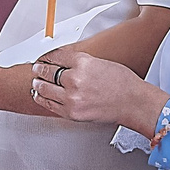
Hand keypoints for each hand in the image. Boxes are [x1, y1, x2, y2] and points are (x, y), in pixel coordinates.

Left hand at [29, 50, 164, 134]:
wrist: (133, 103)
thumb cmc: (122, 83)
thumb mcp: (100, 62)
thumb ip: (79, 62)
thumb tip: (62, 61)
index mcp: (83, 63)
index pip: (55, 56)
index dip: (46, 56)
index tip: (43, 58)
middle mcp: (75, 79)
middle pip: (46, 71)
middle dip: (39, 69)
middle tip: (36, 68)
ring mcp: (71, 97)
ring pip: (44, 88)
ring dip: (37, 84)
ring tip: (36, 82)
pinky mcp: (71, 112)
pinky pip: (49, 104)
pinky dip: (42, 98)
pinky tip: (40, 95)